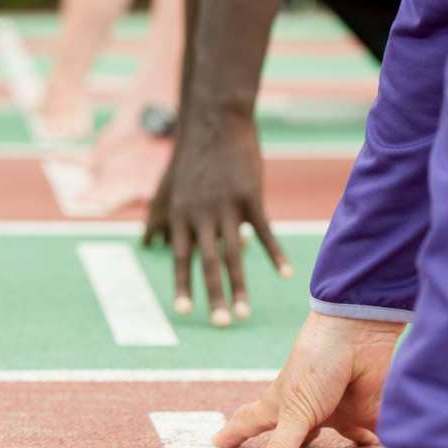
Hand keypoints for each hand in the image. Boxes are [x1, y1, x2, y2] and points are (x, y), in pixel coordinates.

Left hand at [143, 113, 289, 326]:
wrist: (216, 122)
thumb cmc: (195, 155)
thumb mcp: (177, 186)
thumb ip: (173, 217)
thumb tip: (161, 243)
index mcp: (182, 215)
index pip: (181, 257)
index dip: (183, 284)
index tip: (183, 311)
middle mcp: (202, 215)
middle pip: (208, 263)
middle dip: (215, 296)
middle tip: (221, 325)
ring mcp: (227, 207)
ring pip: (234, 255)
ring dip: (240, 287)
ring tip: (243, 315)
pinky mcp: (250, 197)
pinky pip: (264, 233)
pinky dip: (275, 255)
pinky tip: (286, 275)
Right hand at [214, 311, 403, 447]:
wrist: (362, 334)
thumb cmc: (317, 361)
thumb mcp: (295, 408)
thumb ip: (282, 445)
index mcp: (281, 404)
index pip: (251, 421)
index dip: (234, 433)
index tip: (216, 442)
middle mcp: (307, 410)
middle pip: (293, 436)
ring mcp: (336, 412)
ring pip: (333, 441)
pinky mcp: (364, 414)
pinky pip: (369, 437)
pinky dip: (372, 447)